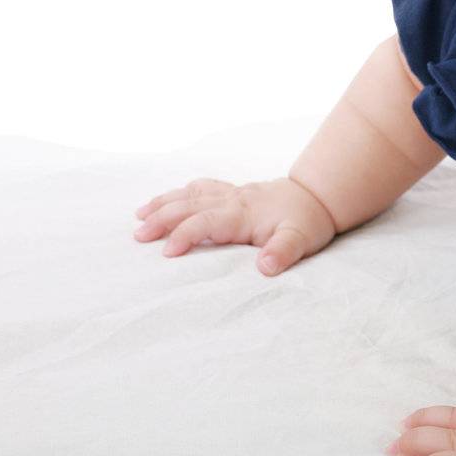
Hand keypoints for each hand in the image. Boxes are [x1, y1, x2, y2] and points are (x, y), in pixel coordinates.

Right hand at [132, 176, 337, 275]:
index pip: (206, 222)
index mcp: (243, 213)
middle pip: (190, 205)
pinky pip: (200, 188)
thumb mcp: (302, 240)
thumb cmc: (308, 221)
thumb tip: (265, 267)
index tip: (167, 252)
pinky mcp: (232, 193)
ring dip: (164, 203)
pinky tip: (165, 200)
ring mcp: (231, 194)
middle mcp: (232, 200)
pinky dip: (179, 194)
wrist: (318, 196)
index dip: (185, 235)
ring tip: (139, 216)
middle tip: (138, 236)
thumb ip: (283, 252)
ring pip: (190, 194)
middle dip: (162, 218)